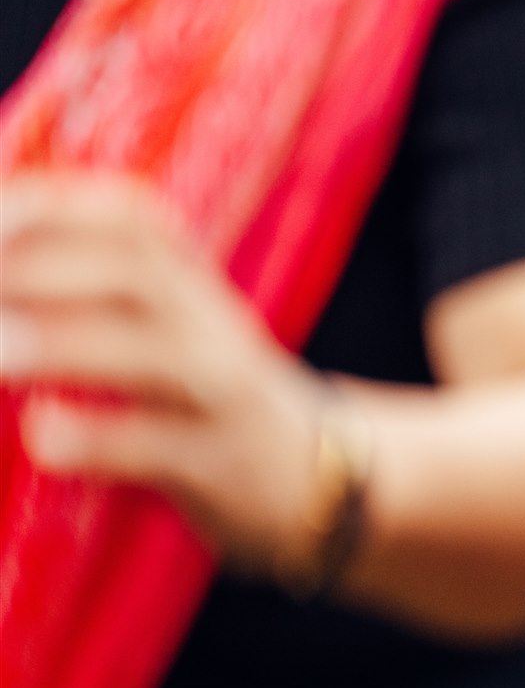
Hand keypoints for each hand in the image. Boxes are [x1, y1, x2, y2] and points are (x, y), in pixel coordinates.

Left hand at [0, 174, 326, 579]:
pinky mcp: (227, 464)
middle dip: (48, 267)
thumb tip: (4, 271)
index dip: (58, 206)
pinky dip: (101, 438)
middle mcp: (212, 328)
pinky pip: (164, 446)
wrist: (329, 480)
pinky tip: (44, 435)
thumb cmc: (211, 407)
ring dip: (70, 344)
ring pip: (159, 354)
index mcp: (192, 290)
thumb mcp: (170, 337)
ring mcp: (224, 396)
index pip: (134, 218)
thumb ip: (97, 303)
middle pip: (142, 271)